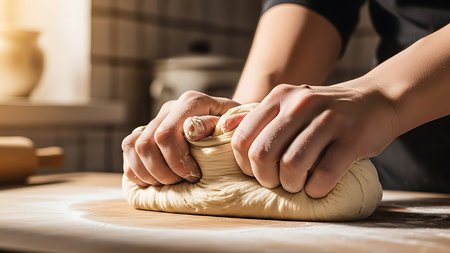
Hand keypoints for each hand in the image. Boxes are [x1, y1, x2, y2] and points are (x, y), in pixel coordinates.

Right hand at [122, 91, 239, 186]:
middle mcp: (170, 107)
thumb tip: (191, 128)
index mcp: (192, 102)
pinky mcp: (146, 132)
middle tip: (182, 181)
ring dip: (149, 173)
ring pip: (133, 147)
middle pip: (146, 143)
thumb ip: (219, 125)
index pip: (167, 134)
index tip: (195, 175)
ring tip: (170, 182)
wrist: (231, 127)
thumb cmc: (237, 131)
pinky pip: (127, 151)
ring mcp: (156, 119)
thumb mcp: (238, 127)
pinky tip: (155, 180)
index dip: (176, 161)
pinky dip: (137, 171)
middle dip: (163, 171)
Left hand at [231, 77, 398, 197]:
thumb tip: (224, 128)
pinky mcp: (352, 138)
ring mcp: (328, 119)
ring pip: (292, 165)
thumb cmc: (325, 111)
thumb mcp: (290, 104)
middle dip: (264, 178)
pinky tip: (317, 188)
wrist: (375, 101)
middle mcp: (301, 103)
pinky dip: (316, 189)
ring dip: (290, 185)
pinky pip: (324, 174)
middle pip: (263, 153)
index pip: (242, 136)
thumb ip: (258, 116)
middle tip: (275, 183)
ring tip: (296, 185)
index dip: (243, 164)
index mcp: (280, 96)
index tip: (256, 172)